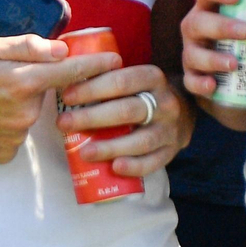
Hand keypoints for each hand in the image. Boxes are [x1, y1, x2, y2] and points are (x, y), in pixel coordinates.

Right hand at [0, 34, 119, 163]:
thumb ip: (27, 47)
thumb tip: (61, 49)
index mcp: (19, 82)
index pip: (69, 72)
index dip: (94, 65)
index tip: (114, 61)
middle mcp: (21, 114)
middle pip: (44, 93)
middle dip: (31, 83)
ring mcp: (12, 139)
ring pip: (28, 115)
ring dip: (16, 105)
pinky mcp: (2, 155)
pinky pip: (14, 135)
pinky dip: (4, 125)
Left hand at [57, 65, 192, 177]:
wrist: (182, 113)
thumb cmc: (144, 94)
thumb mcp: (133, 79)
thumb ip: (107, 78)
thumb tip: (64, 78)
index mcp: (152, 77)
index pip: (121, 81)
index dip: (93, 88)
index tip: (67, 96)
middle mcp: (165, 103)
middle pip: (127, 110)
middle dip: (92, 117)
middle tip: (63, 123)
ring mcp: (170, 129)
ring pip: (141, 140)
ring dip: (110, 147)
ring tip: (84, 152)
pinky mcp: (171, 152)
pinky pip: (153, 162)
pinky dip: (134, 166)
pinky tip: (114, 168)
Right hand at [180, 0, 245, 99]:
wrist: (229, 80)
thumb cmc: (241, 43)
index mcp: (209, 8)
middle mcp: (195, 28)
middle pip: (197, 22)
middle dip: (220, 26)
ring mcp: (191, 53)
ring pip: (194, 53)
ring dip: (213, 58)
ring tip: (235, 63)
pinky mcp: (190, 77)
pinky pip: (190, 81)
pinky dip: (200, 83)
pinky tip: (213, 85)